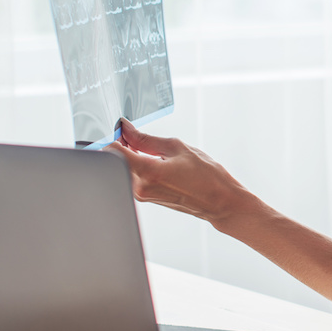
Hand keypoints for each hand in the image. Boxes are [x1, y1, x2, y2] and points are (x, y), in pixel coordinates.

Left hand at [106, 118, 253, 228]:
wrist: (219, 201)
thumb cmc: (207, 176)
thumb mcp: (178, 148)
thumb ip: (146, 139)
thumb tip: (127, 129)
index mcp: (148, 172)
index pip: (112, 152)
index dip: (115, 136)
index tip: (124, 130)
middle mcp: (140, 187)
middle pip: (115, 161)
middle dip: (121, 145)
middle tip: (137, 136)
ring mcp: (142, 195)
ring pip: (122, 169)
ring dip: (129, 155)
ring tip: (149, 149)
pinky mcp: (145, 198)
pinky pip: (131, 177)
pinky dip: (135, 166)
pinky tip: (153, 160)